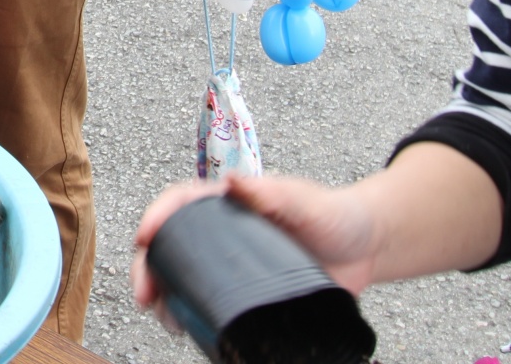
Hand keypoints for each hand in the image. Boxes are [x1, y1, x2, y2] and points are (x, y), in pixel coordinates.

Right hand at [131, 173, 380, 316]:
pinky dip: (193, 317)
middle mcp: (223, 233)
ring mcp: (231, 267)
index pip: (181, 203)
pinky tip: (190, 330)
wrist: (366, 251)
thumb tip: (236, 181)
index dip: (157, 216)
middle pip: (170, 244)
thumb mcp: (307, 200)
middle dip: (148, 267)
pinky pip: (210, 305)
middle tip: (145, 294)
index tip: (144, 237)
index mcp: (230, 203)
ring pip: (182, 277)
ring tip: (165, 318)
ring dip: (164, 296)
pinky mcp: (245, 295)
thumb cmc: (336, 215)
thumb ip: (275, 192)